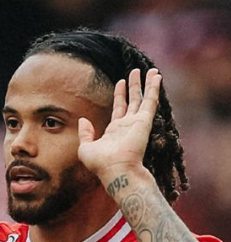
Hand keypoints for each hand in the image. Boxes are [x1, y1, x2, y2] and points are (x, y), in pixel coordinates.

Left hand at [78, 68, 160, 182]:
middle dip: (134, 86)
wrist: (115, 170)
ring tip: (151, 70)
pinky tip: (156, 77)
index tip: (121, 82)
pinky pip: (150, 101)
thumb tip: (84, 120)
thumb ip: (85, 133)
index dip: (120, 95)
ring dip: (147, 84)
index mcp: (115, 131)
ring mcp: (138, 122)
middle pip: (133, 100)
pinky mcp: (145, 121)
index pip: (119, 108)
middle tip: (136, 72)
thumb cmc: (100, 164)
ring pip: (144, 98)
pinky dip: (154, 88)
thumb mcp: (85, 147)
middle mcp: (128, 125)